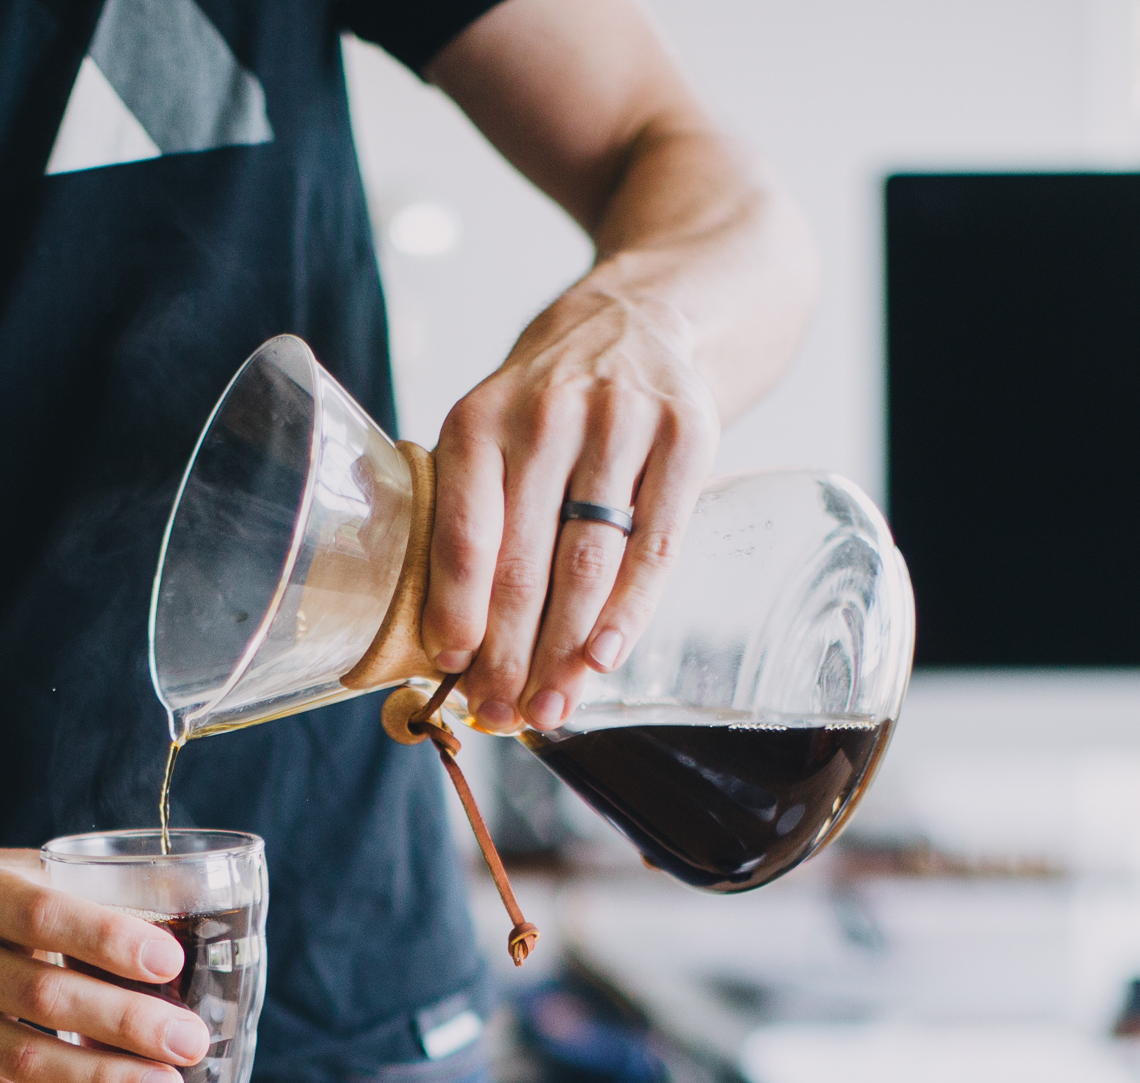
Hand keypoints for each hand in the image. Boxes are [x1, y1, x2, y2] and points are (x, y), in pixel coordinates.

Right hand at [0, 849, 208, 1082]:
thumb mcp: (24, 871)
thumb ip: (93, 895)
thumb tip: (197, 922)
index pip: (43, 917)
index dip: (108, 940)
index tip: (170, 961)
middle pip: (42, 997)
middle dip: (125, 1022)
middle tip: (190, 1040)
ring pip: (27, 1061)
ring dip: (105, 1082)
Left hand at [423, 282, 717, 736]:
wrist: (654, 311)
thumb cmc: (557, 397)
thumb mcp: (498, 425)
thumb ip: (481, 511)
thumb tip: (460, 642)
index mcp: (481, 418)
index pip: (466, 530)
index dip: (458, 607)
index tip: (451, 667)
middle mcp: (548, 414)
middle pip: (525, 561)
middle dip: (510, 652)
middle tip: (502, 713)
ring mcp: (622, 422)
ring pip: (588, 562)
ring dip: (566, 649)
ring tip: (550, 707)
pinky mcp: (688, 434)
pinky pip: (655, 545)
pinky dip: (629, 611)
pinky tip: (605, 659)